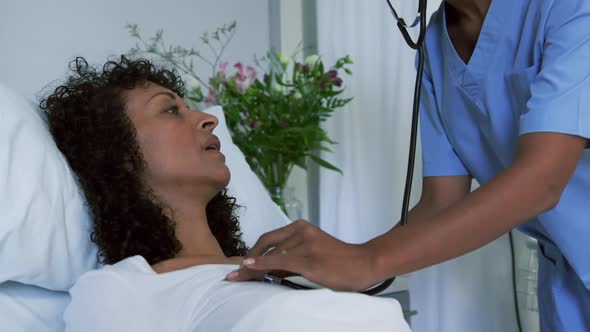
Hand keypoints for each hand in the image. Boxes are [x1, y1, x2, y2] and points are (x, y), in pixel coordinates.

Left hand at [225, 220, 378, 291]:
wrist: (364, 263)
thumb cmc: (339, 262)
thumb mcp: (312, 253)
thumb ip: (290, 257)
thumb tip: (266, 269)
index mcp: (301, 227)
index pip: (268, 239)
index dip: (252, 252)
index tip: (240, 265)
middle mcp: (301, 231)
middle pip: (265, 245)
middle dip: (248, 261)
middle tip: (235, 275)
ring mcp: (305, 244)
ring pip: (271, 256)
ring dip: (253, 269)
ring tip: (241, 279)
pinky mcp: (309, 259)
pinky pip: (280, 261)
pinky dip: (262, 265)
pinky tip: (249, 268)